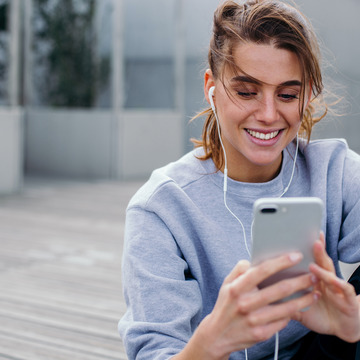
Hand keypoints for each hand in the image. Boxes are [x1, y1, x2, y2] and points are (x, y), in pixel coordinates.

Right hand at [178, 252, 318, 359]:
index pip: (262, 271)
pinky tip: (301, 307)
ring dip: (304, 299)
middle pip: (279, 290)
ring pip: (286, 308)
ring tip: (315, 292)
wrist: (218, 335)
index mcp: (237, 288)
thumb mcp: (227, 284)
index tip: (296, 256)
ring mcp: (254, 321)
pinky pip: (282, 322)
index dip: (280, 262)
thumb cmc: (226, 305)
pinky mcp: (261, 334)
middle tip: (313, 275)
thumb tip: (254, 260)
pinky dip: (293, 314)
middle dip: (300, 281)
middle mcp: (245, 304)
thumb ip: (240, 269)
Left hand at [292, 232, 359, 342]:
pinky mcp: (348, 300)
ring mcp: (338, 289)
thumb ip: (284, 298)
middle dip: (314, 249)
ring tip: (314, 253)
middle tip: (308, 237)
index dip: (301, 249)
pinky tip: (334, 280)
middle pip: (319, 261)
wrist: (343, 329)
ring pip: (330, 273)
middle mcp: (326, 280)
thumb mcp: (298, 306)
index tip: (292, 236)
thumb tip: (264, 293)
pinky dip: (339, 284)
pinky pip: (345, 290)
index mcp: (314, 279)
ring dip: (321, 263)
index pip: (307, 260)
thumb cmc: (319, 314)